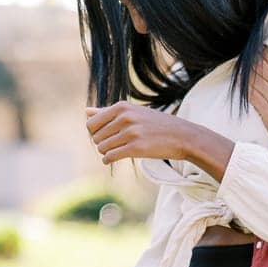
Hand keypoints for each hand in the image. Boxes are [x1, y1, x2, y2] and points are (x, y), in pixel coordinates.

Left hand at [86, 102, 218, 167]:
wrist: (181, 136)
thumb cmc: (155, 124)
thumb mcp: (132, 113)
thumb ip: (107, 112)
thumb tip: (86, 111)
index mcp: (122, 107)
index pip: (91, 123)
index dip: (94, 132)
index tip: (105, 136)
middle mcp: (124, 118)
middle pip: (95, 136)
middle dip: (101, 143)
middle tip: (113, 145)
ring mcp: (130, 133)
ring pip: (102, 147)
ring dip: (105, 152)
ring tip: (115, 151)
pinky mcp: (136, 148)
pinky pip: (110, 156)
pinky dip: (108, 160)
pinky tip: (112, 159)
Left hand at [250, 50, 267, 162]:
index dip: (267, 54)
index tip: (261, 47)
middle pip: (264, 70)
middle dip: (255, 60)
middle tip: (248, 52)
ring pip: (256, 81)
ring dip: (248, 71)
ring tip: (242, 62)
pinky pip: (253, 96)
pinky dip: (245, 86)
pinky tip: (239, 79)